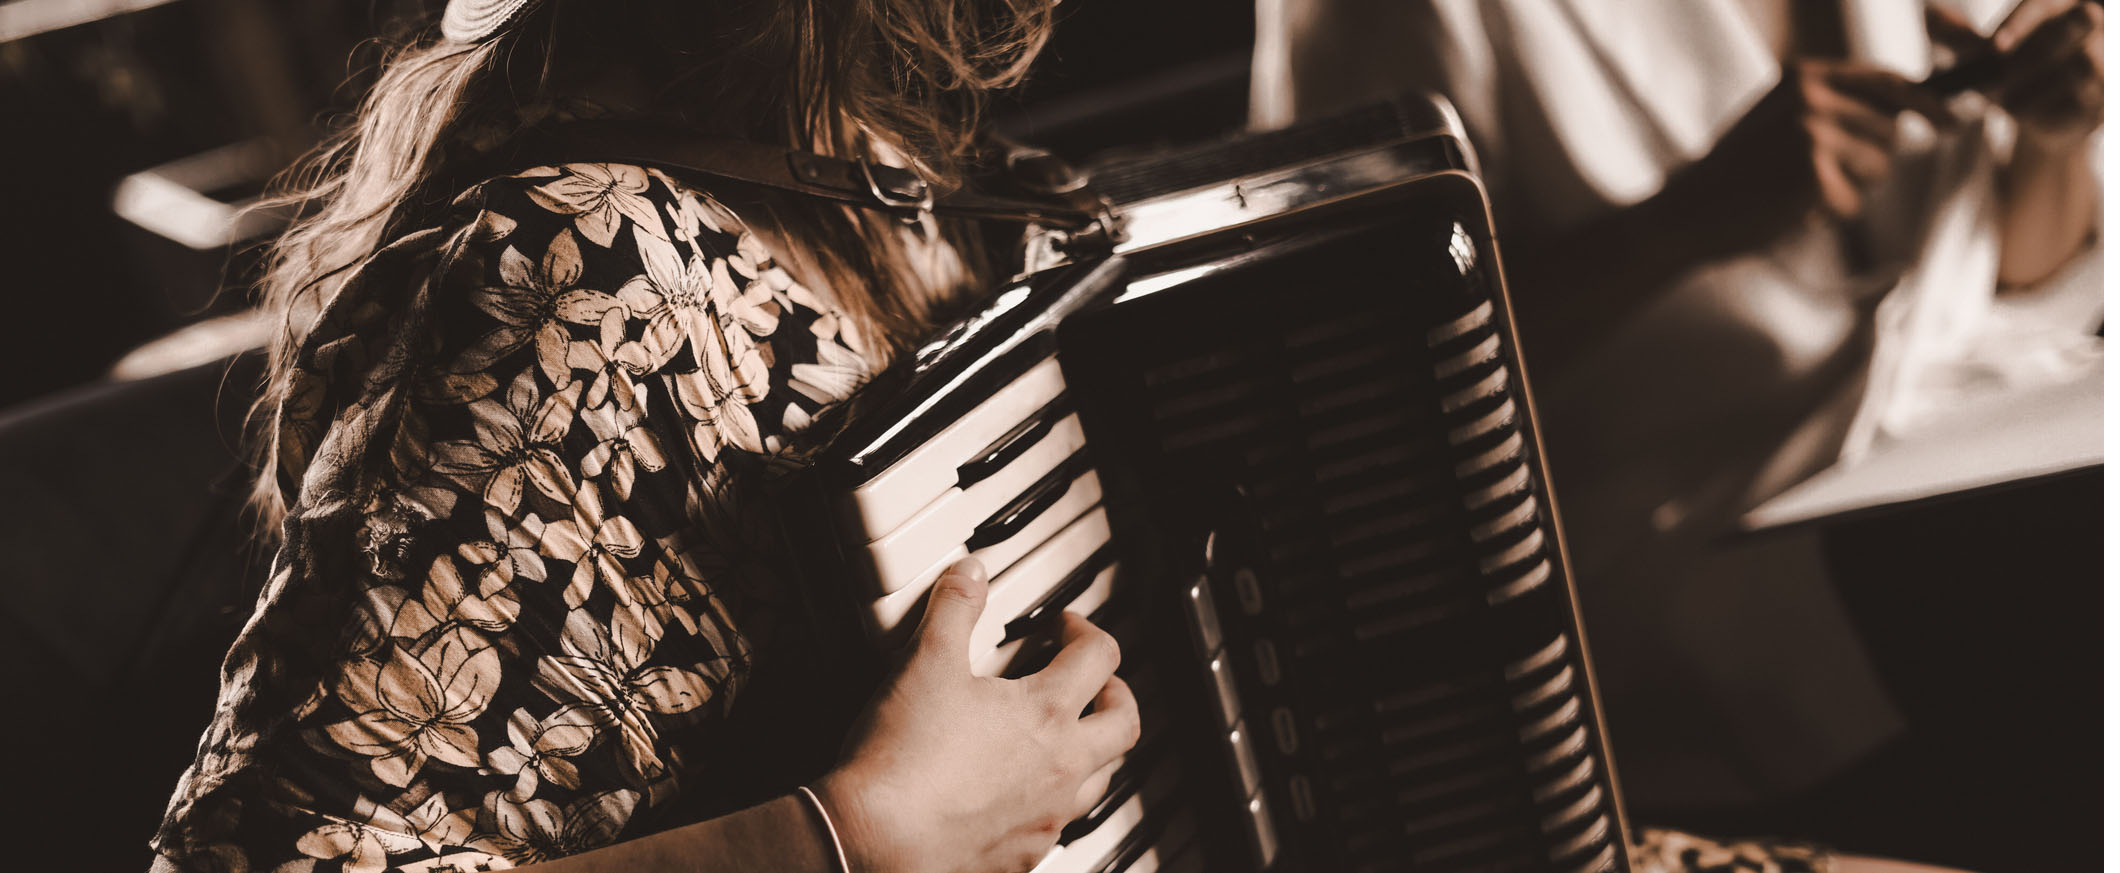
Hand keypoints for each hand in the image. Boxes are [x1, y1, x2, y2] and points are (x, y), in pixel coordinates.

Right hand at [815, 559, 1139, 872]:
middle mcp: (1061, 769)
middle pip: (1125, 724)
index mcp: (1046, 714)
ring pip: (1101, 781)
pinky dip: (1055, 804)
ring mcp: (1046, 817)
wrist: (876, 842)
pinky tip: (1024, 796)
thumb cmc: (904, 758)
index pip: (1099, 657)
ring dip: (1096, 752)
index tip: (1065, 627)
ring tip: (1070, 739)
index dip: (1086, 631)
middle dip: (1117, 694)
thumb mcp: (925, 662)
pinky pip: (1059, 826)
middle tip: (1096, 682)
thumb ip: (953, 610)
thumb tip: (969, 574)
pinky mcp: (1023, 855)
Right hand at [1667, 59, 1948, 253]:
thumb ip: (1833, 105)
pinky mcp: (1815, 175)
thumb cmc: (1734, 173)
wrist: (1686, 211)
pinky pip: (1855, 202)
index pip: (1888, 80)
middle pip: (1890, 128)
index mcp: (1803, 74)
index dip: (1929, 102)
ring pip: (1879, 167)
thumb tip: (1910, 110)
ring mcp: (1813, 133)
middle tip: (1818, 178)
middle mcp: (1811, 95)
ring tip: (1798, 192)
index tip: (1953, 121)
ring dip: (1850, 188)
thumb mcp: (1778, 117)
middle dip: (1870, 158)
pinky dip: (1828, 214)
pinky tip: (1790, 209)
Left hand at [1931, 0, 2102, 149]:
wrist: (2035, 116)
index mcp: (2060, 4)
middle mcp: (2093, 23)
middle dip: (2034, 53)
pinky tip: (2027, 116)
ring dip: (2037, 87)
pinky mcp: (2109, 96)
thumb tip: (1930, 13)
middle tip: (1999, 76)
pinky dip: (2049, 110)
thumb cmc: (2008, 75)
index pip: (2043, 3)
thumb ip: (1958, 38)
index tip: (1995, 48)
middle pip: (2076, 23)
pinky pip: (2086, 98)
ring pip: (2081, 63)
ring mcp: (2106, 58)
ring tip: (2007, 103)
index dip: (2021, 22)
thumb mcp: (1979, 59)